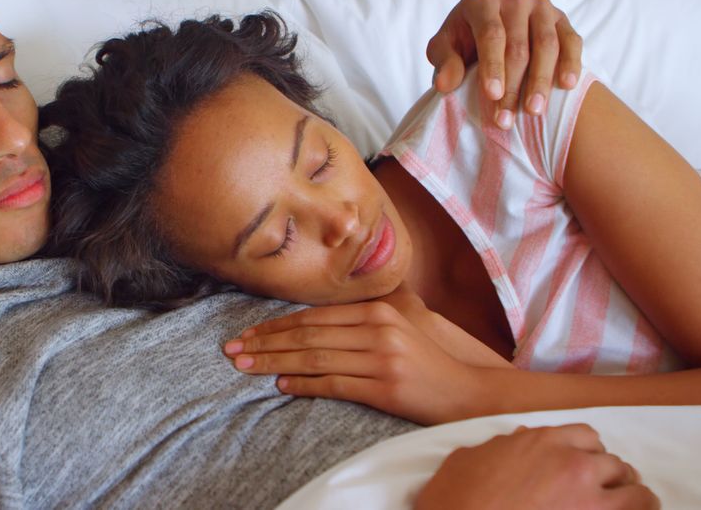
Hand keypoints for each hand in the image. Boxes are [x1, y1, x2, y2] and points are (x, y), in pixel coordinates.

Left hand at [222, 299, 485, 423]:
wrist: (466, 391)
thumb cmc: (427, 361)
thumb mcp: (400, 326)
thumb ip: (364, 316)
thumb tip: (317, 319)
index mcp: (378, 310)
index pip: (314, 316)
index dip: (277, 325)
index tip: (248, 333)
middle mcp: (378, 329)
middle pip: (308, 335)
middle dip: (266, 342)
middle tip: (233, 349)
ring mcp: (381, 358)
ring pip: (315, 358)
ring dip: (275, 363)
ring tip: (247, 367)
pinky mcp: (385, 387)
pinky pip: (334, 384)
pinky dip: (303, 385)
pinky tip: (281, 386)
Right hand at [417, 424, 659, 509]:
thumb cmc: (454, 499)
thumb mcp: (469, 459)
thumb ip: (501, 448)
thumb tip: (515, 443)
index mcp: (541, 441)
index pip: (586, 437)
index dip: (588, 454)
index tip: (586, 468)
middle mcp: (572, 463)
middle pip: (613, 463)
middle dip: (611, 478)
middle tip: (606, 494)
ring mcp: (588, 498)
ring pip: (635, 492)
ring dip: (633, 500)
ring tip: (633, 509)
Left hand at [427, 0, 582, 128]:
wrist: (489, 31)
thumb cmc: (463, 42)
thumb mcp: (444, 50)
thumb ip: (444, 63)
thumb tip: (445, 84)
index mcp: (482, 0)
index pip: (491, 34)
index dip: (493, 66)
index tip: (492, 96)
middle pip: (518, 45)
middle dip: (513, 85)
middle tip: (507, 119)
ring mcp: (542, 5)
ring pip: (547, 45)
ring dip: (541, 81)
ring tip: (534, 111)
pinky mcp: (562, 18)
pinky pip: (571, 41)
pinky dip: (571, 63)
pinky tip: (567, 86)